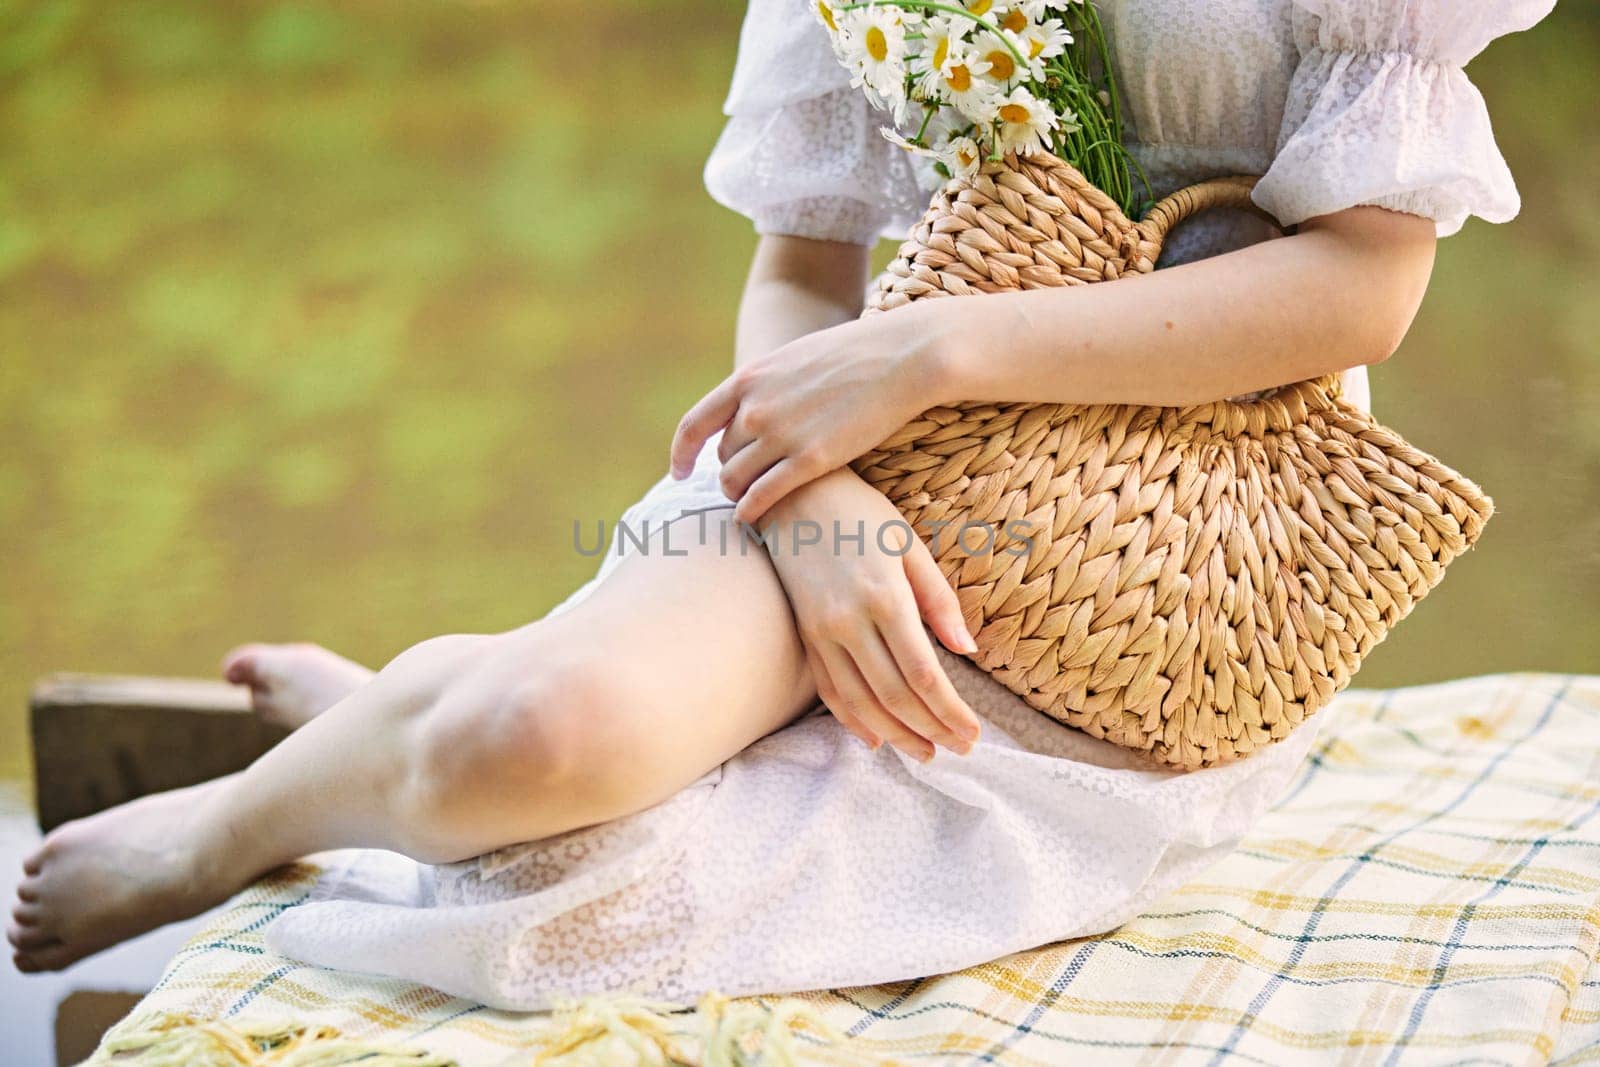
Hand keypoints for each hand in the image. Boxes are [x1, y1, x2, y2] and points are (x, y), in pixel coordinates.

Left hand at [671, 305, 950, 524]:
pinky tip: (754, 520)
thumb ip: (769, 385)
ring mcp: (781, 435)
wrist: (901, 357)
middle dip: (731, 473)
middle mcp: (756, 408)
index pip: (695, 424)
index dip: (682, 453)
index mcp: (749, 378)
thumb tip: (753, 405)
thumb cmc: (856, 357)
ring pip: (736, 481)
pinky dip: (752, 512)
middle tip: (745, 488)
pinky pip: (763, 497)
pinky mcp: (810, 459)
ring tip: (751, 505)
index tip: (680, 473)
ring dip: (739, 497)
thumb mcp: (795, 360)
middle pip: (723, 456)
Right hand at [763, 467, 980, 760]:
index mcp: (885, 598)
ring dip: (895, 735)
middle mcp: (849, 622)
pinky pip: (829, 690)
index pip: (923, 674)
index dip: (950, 712)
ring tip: (925, 753)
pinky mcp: (804, 636)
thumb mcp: (909, 545)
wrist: (791, 496)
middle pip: (895, 696)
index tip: (973, 733)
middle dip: (931, 730)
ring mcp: (822, 633)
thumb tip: (968, 651)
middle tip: (960, 750)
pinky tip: (875, 739)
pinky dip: (853, 720)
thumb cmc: (860, 514)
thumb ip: (939, 601)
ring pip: (861, 702)